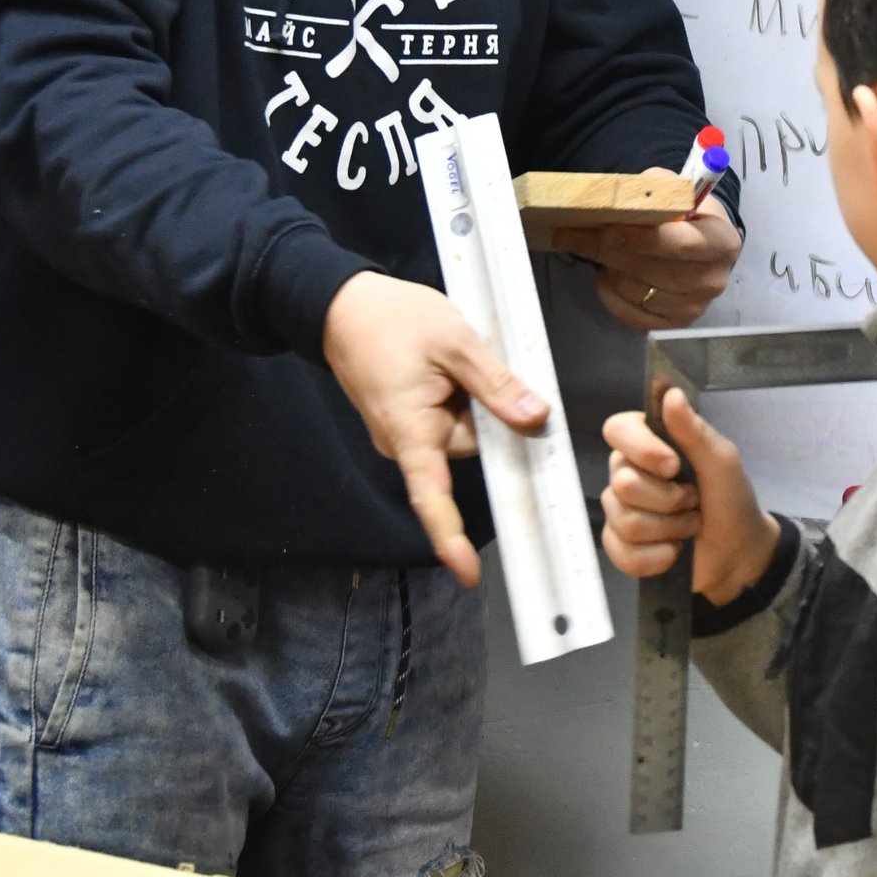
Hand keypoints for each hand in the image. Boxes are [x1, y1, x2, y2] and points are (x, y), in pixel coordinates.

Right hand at [322, 272, 548, 587]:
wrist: (340, 302)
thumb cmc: (390, 319)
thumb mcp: (454, 342)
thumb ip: (496, 383)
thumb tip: (536, 418)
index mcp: (411, 431)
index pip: (432, 496)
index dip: (450, 537)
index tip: (468, 573)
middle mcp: (405, 441)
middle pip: (472, 448)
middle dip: (489, 414)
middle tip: (482, 367)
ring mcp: (404, 431)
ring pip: (463, 429)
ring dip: (473, 399)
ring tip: (456, 355)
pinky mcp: (406, 417)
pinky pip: (447, 417)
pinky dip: (459, 394)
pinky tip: (449, 364)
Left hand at [552, 169, 742, 330]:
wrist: (701, 244)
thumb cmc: (685, 213)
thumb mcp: (676, 189)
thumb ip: (654, 189)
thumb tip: (620, 197)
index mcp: (722, 241)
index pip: (679, 243)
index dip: (640, 238)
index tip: (606, 230)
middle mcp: (713, 279)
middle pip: (652, 270)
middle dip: (609, 251)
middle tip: (574, 235)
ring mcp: (695, 307)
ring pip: (635, 291)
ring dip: (610, 269)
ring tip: (606, 251)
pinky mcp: (675, 325)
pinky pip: (629, 314)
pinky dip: (610, 293)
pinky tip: (608, 275)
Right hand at [600, 388, 778, 603]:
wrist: (739, 552)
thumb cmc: (731, 499)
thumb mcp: (721, 461)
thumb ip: (694, 430)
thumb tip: (670, 393)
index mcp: (647, 442)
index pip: (616, 429)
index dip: (641, 449)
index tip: (673, 465)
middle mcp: (626, 472)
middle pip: (623, 483)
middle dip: (668, 500)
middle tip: (693, 502)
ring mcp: (620, 511)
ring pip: (625, 521)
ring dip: (668, 529)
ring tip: (689, 526)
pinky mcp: (621, 547)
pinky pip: (623, 553)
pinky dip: (656, 557)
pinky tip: (674, 552)